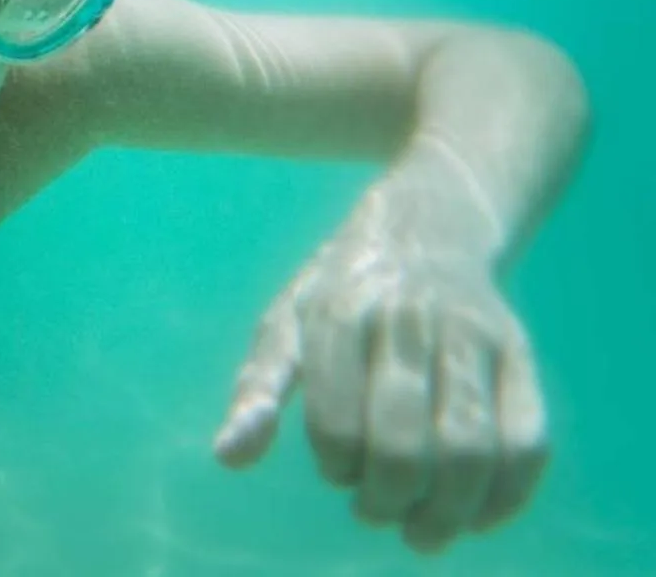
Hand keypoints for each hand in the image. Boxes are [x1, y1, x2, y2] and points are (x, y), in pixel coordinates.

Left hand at [214, 224, 547, 552]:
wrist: (427, 227)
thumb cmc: (341, 292)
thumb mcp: (288, 322)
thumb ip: (258, 389)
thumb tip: (227, 457)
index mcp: (340, 309)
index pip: (336, 424)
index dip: (335, 466)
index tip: (336, 467)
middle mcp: (408, 317)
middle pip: (403, 446)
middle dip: (386, 501)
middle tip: (375, 509)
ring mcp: (470, 334)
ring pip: (470, 451)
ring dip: (445, 514)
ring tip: (421, 527)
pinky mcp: (518, 354)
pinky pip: (527, 445)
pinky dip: (502, 499)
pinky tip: (472, 512)